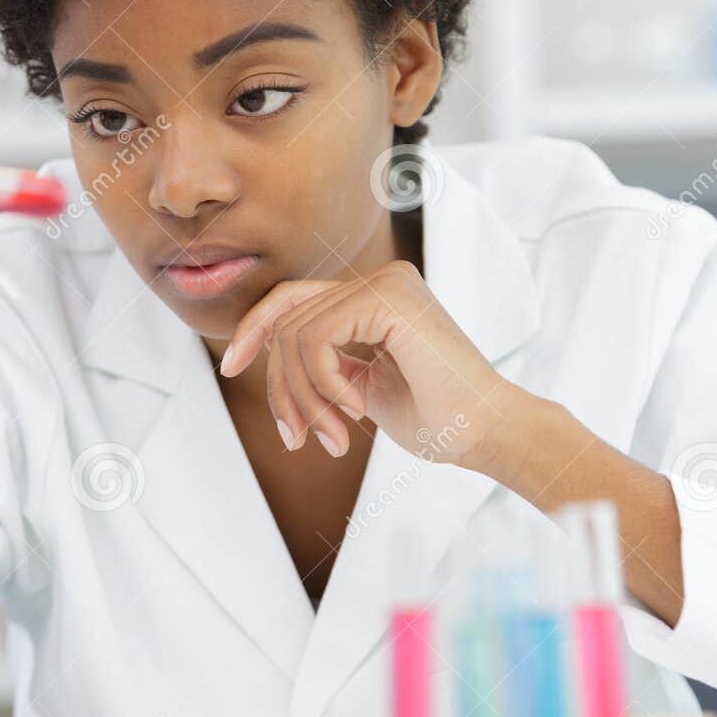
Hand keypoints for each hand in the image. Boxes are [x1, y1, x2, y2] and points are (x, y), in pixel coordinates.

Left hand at [219, 259, 513, 466]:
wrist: (485, 432)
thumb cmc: (435, 418)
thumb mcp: (362, 387)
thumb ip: (325, 363)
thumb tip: (271, 354)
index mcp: (376, 295)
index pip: (292, 300)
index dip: (254, 329)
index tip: (231, 369)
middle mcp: (381, 279)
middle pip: (286, 317)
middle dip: (278, 384)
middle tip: (295, 437)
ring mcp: (386, 283)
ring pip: (296, 334)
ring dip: (303, 398)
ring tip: (332, 438)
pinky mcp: (388, 299)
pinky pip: (316, 339)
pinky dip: (323, 384)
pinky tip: (354, 412)